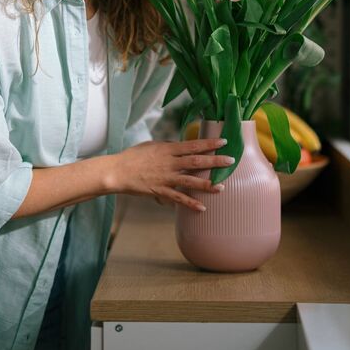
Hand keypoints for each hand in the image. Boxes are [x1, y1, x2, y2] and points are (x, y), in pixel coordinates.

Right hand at [108, 138, 230, 211]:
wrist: (118, 171)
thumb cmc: (134, 156)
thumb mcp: (152, 146)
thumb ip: (168, 147)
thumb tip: (182, 147)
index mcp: (168, 149)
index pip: (192, 144)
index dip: (209, 143)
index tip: (224, 141)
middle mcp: (169, 162)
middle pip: (196, 161)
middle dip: (215, 160)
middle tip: (231, 161)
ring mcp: (165, 177)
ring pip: (190, 181)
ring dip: (207, 184)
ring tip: (222, 187)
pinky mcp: (160, 191)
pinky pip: (178, 198)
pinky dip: (190, 203)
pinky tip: (202, 207)